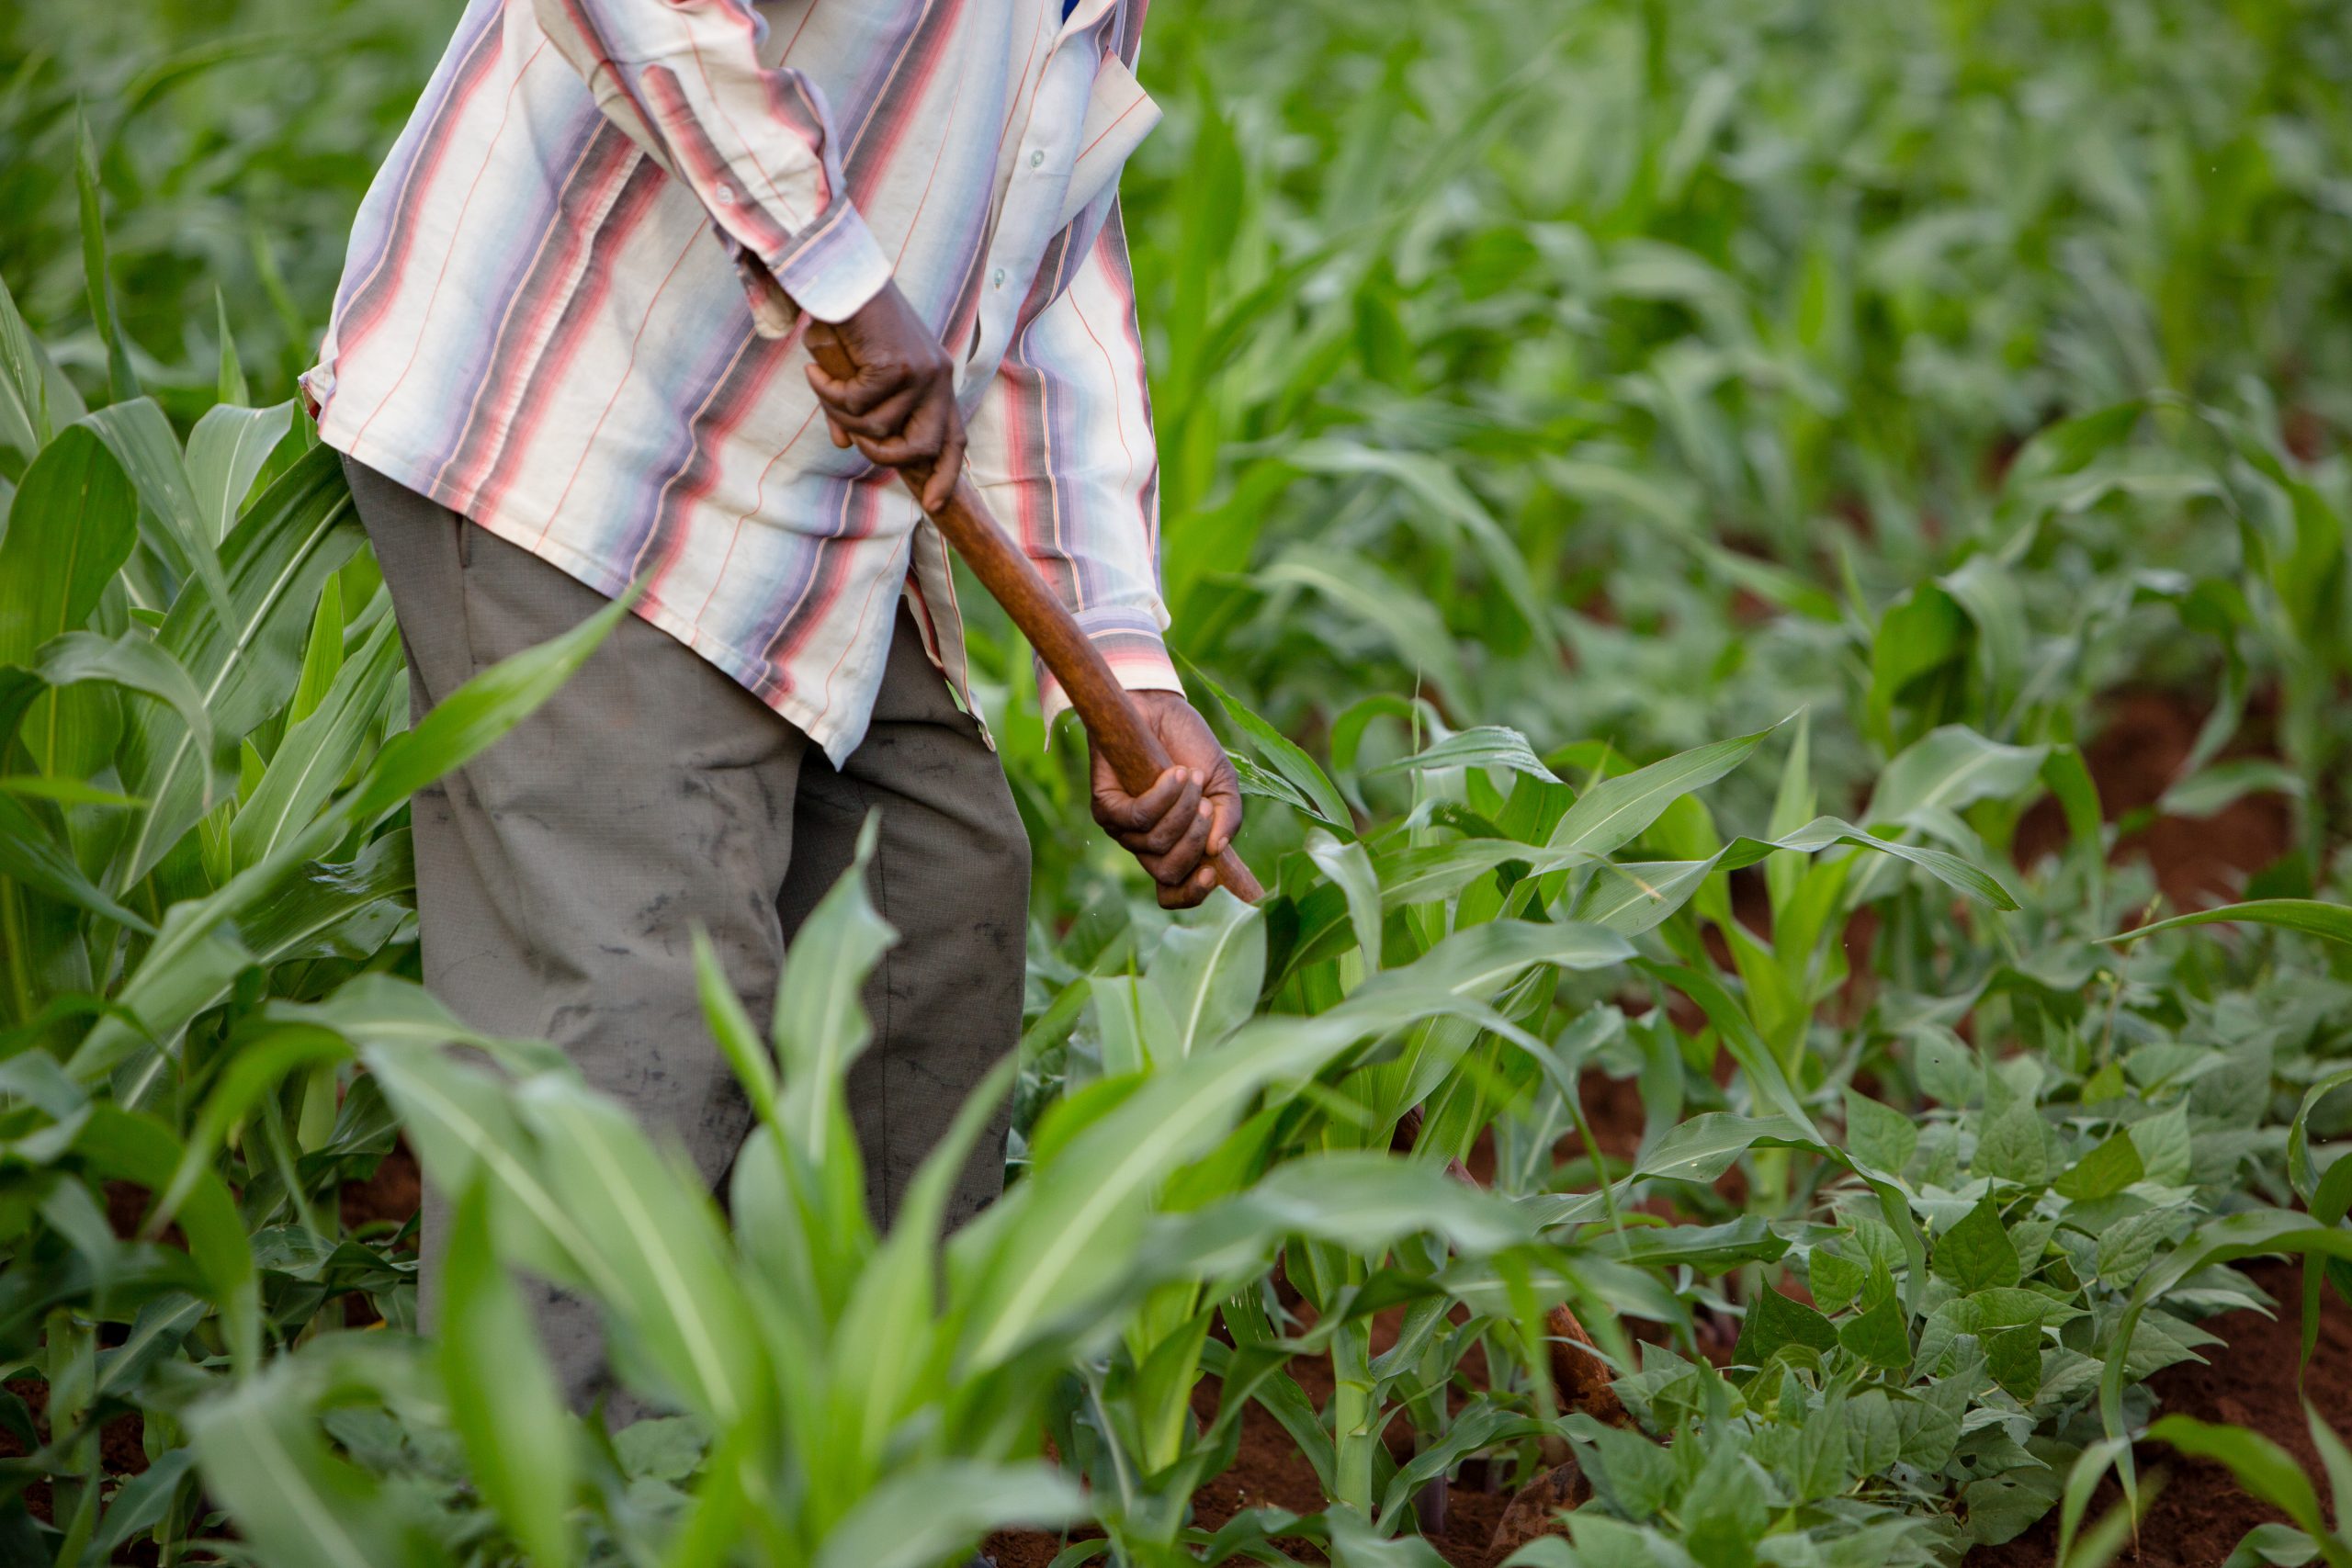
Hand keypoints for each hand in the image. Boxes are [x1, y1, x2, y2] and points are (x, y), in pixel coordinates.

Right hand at [803, 281, 966, 513]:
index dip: (946, 476)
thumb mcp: (855, 372)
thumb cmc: (848, 322)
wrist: (841, 275)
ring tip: (823, 383)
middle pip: (921, 449)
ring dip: (840, 414)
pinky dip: (828, 392)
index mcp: (938, 381)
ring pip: (877, 429)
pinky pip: (856, 406)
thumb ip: (853, 409)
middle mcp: (939, 378)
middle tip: (852, 437)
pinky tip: (815, 369)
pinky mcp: (898, 367)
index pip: (954, 439)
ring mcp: (922, 373)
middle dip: (882, 455)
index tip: (935, 506)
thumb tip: (844, 444)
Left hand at [1090, 692, 1244, 908]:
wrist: (1160, 708)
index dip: (1192, 895)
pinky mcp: (1105, 806)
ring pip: (1156, 843)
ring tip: (1190, 777)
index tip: (1214, 874)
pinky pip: (1136, 818)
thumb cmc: (1191, 748)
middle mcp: (1145, 844)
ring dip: (1182, 810)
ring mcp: (1123, 829)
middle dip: (1195, 841)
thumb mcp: (1222, 784)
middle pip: (1168, 872)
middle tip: (1207, 805)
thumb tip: (1218, 849)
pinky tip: (1173, 774)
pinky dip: (1161, 797)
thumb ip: (1228, 818)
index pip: (1174, 892)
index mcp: (1175, 846)